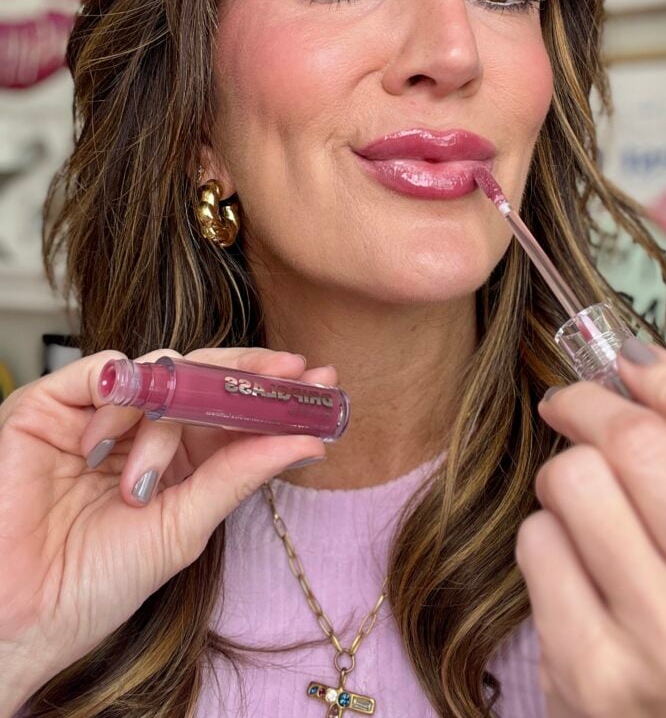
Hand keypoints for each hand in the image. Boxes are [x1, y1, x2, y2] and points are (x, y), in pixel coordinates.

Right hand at [0, 345, 332, 701]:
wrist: (19, 612)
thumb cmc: (95, 583)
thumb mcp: (184, 527)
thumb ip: (240, 475)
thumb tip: (310, 440)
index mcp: (177, 458)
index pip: (232, 409)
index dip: (272, 393)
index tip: (319, 382)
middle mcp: (143, 428)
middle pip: (204, 377)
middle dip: (249, 373)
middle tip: (289, 373)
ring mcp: (100, 411)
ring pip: (160, 373)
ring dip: (163, 421)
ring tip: (140, 483)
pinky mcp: (53, 403)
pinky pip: (103, 370)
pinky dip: (118, 396)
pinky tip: (107, 443)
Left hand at [515, 341, 665, 717]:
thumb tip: (647, 375)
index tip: (635, 363)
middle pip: (638, 444)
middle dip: (591, 405)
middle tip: (574, 404)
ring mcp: (662, 647)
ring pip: (574, 482)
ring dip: (567, 475)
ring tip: (581, 500)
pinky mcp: (591, 675)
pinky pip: (537, 543)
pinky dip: (545, 536)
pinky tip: (570, 562)